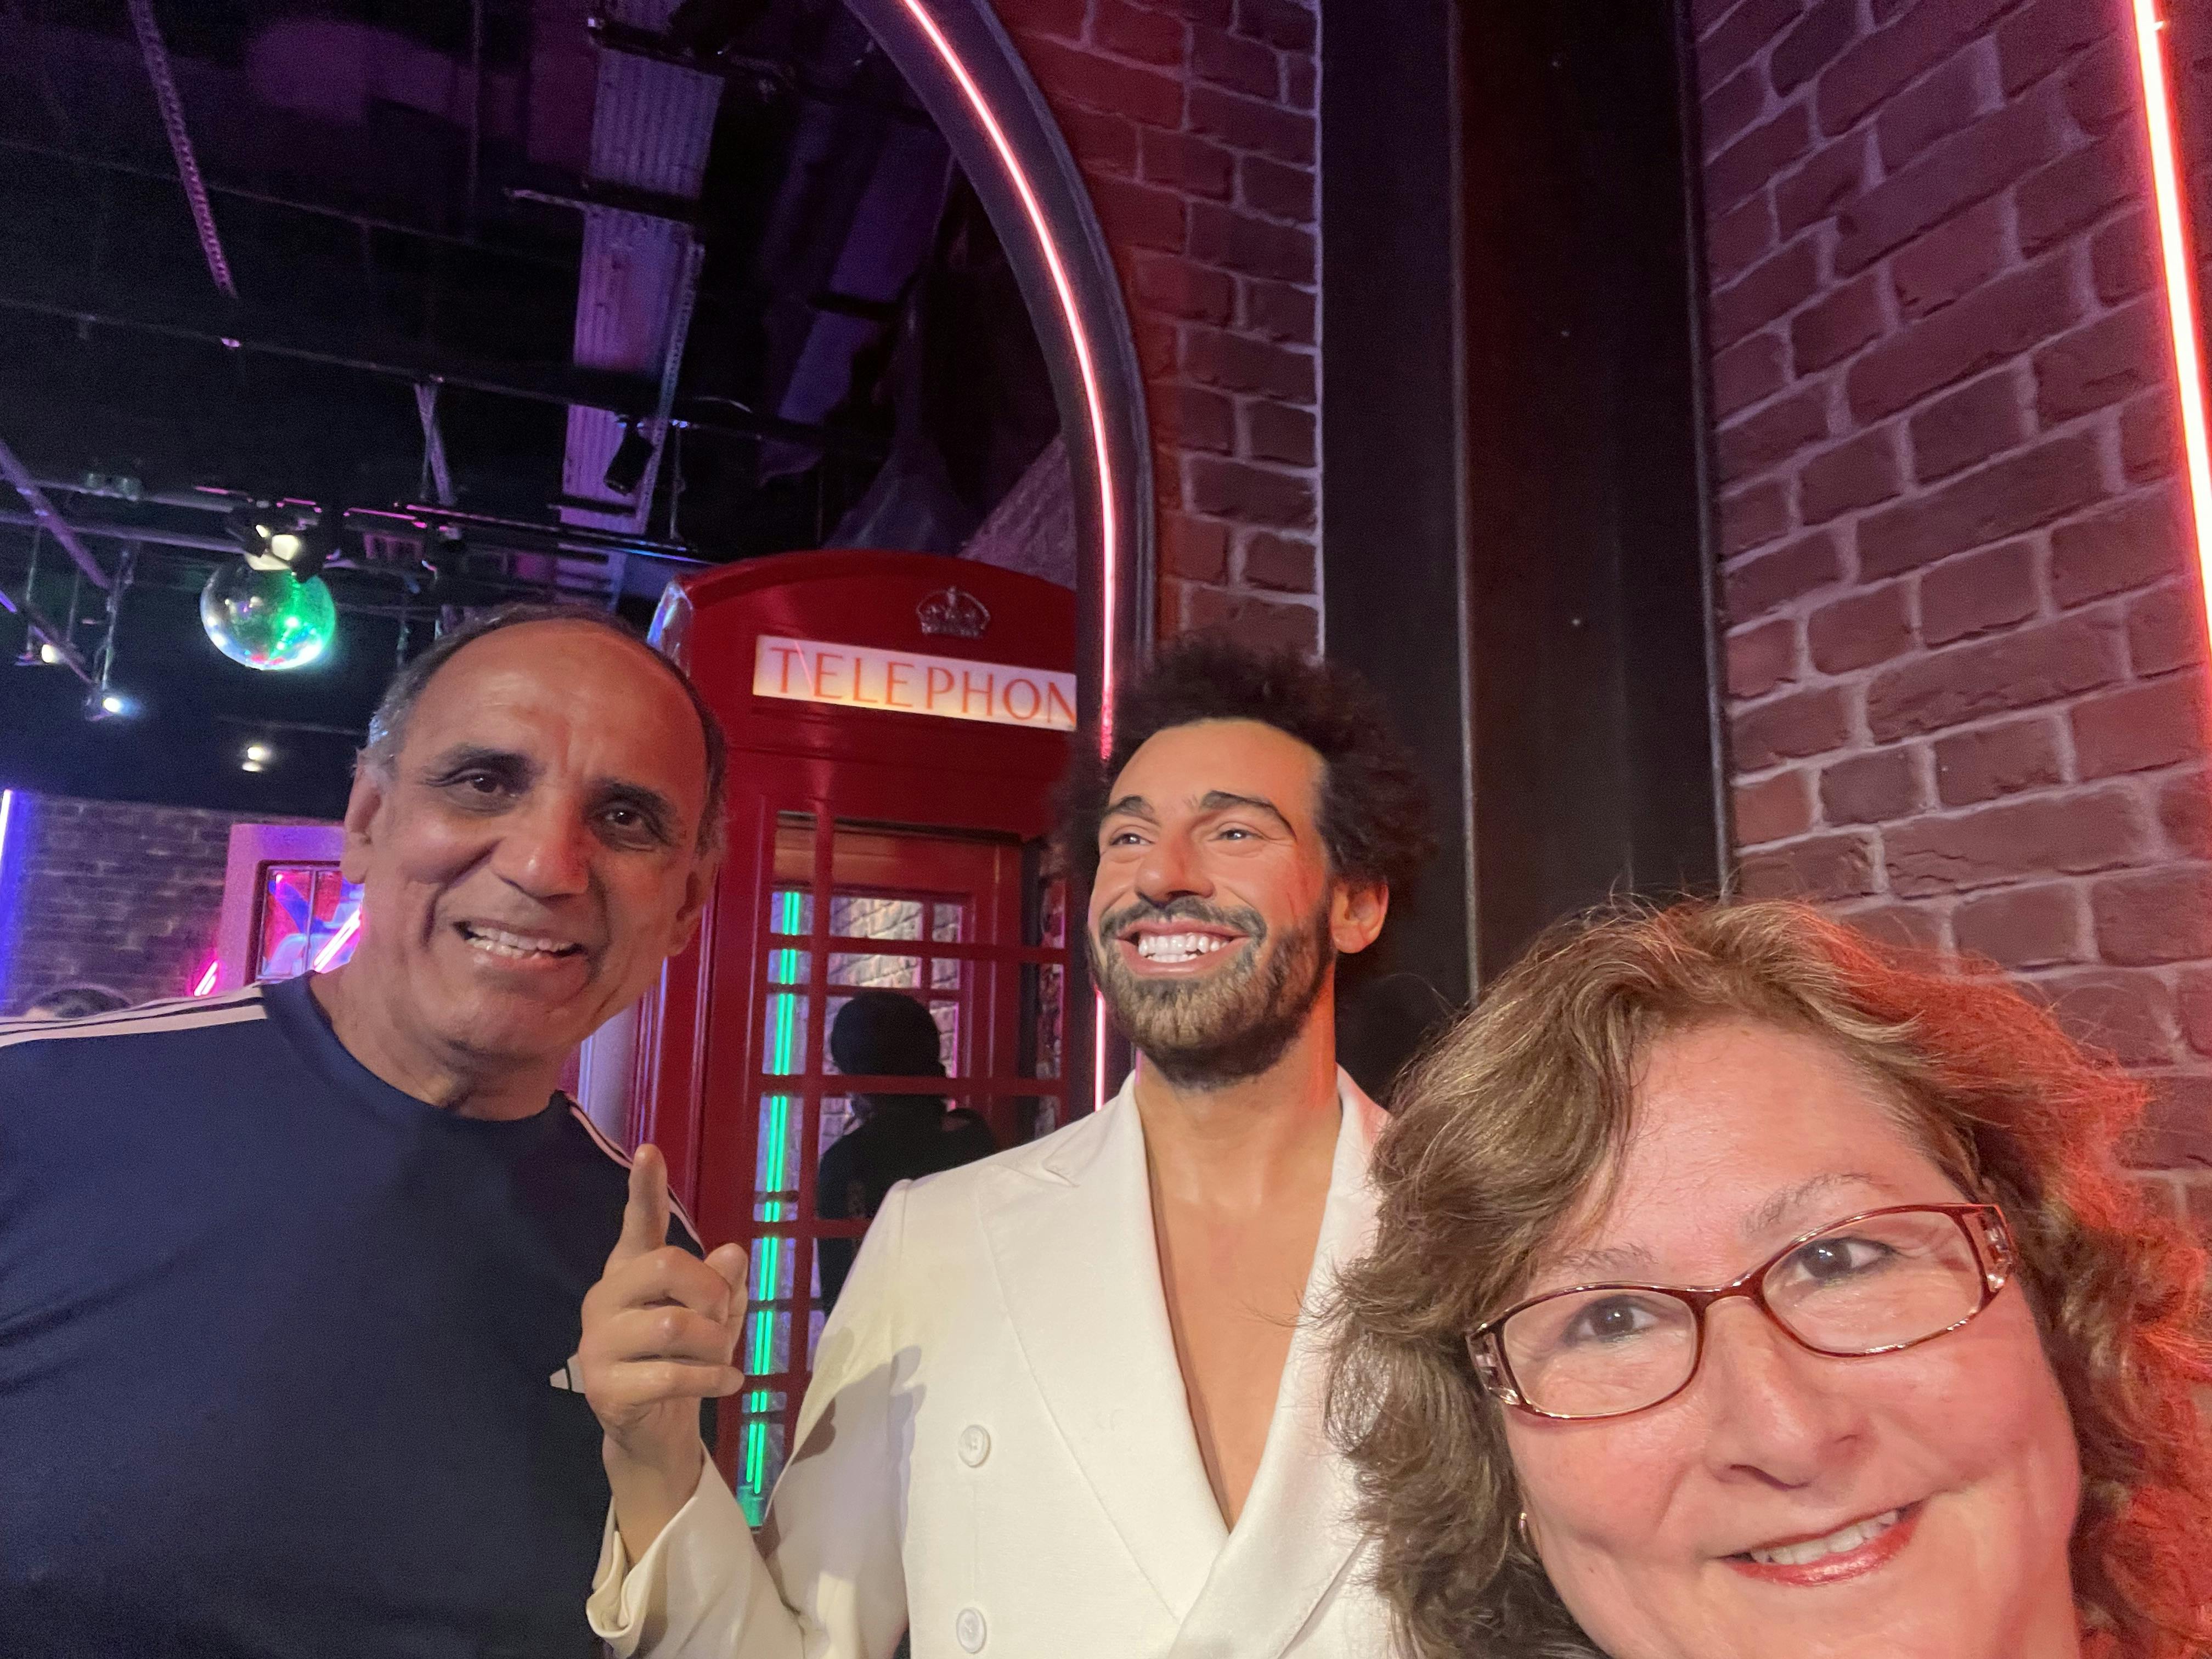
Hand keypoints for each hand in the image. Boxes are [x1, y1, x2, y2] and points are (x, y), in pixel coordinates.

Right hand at [580, 1145, 748, 1511]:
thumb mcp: (714, 1315)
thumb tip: (734, 1253)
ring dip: (715, 1344)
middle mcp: (604, 1299)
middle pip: (667, 1265)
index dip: (645, 1187)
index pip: (638, 1223)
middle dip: (711, 1292)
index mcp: (630, 1272)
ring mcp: (597, 1345)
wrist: (655, 1430)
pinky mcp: (605, 1388)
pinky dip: (712, 1379)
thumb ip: (722, 1283)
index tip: (649, 1150)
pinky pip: (671, 1374)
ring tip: (723, 1358)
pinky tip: (728, 1384)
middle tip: (723, 1319)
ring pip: (672, 1325)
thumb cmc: (685, 1358)